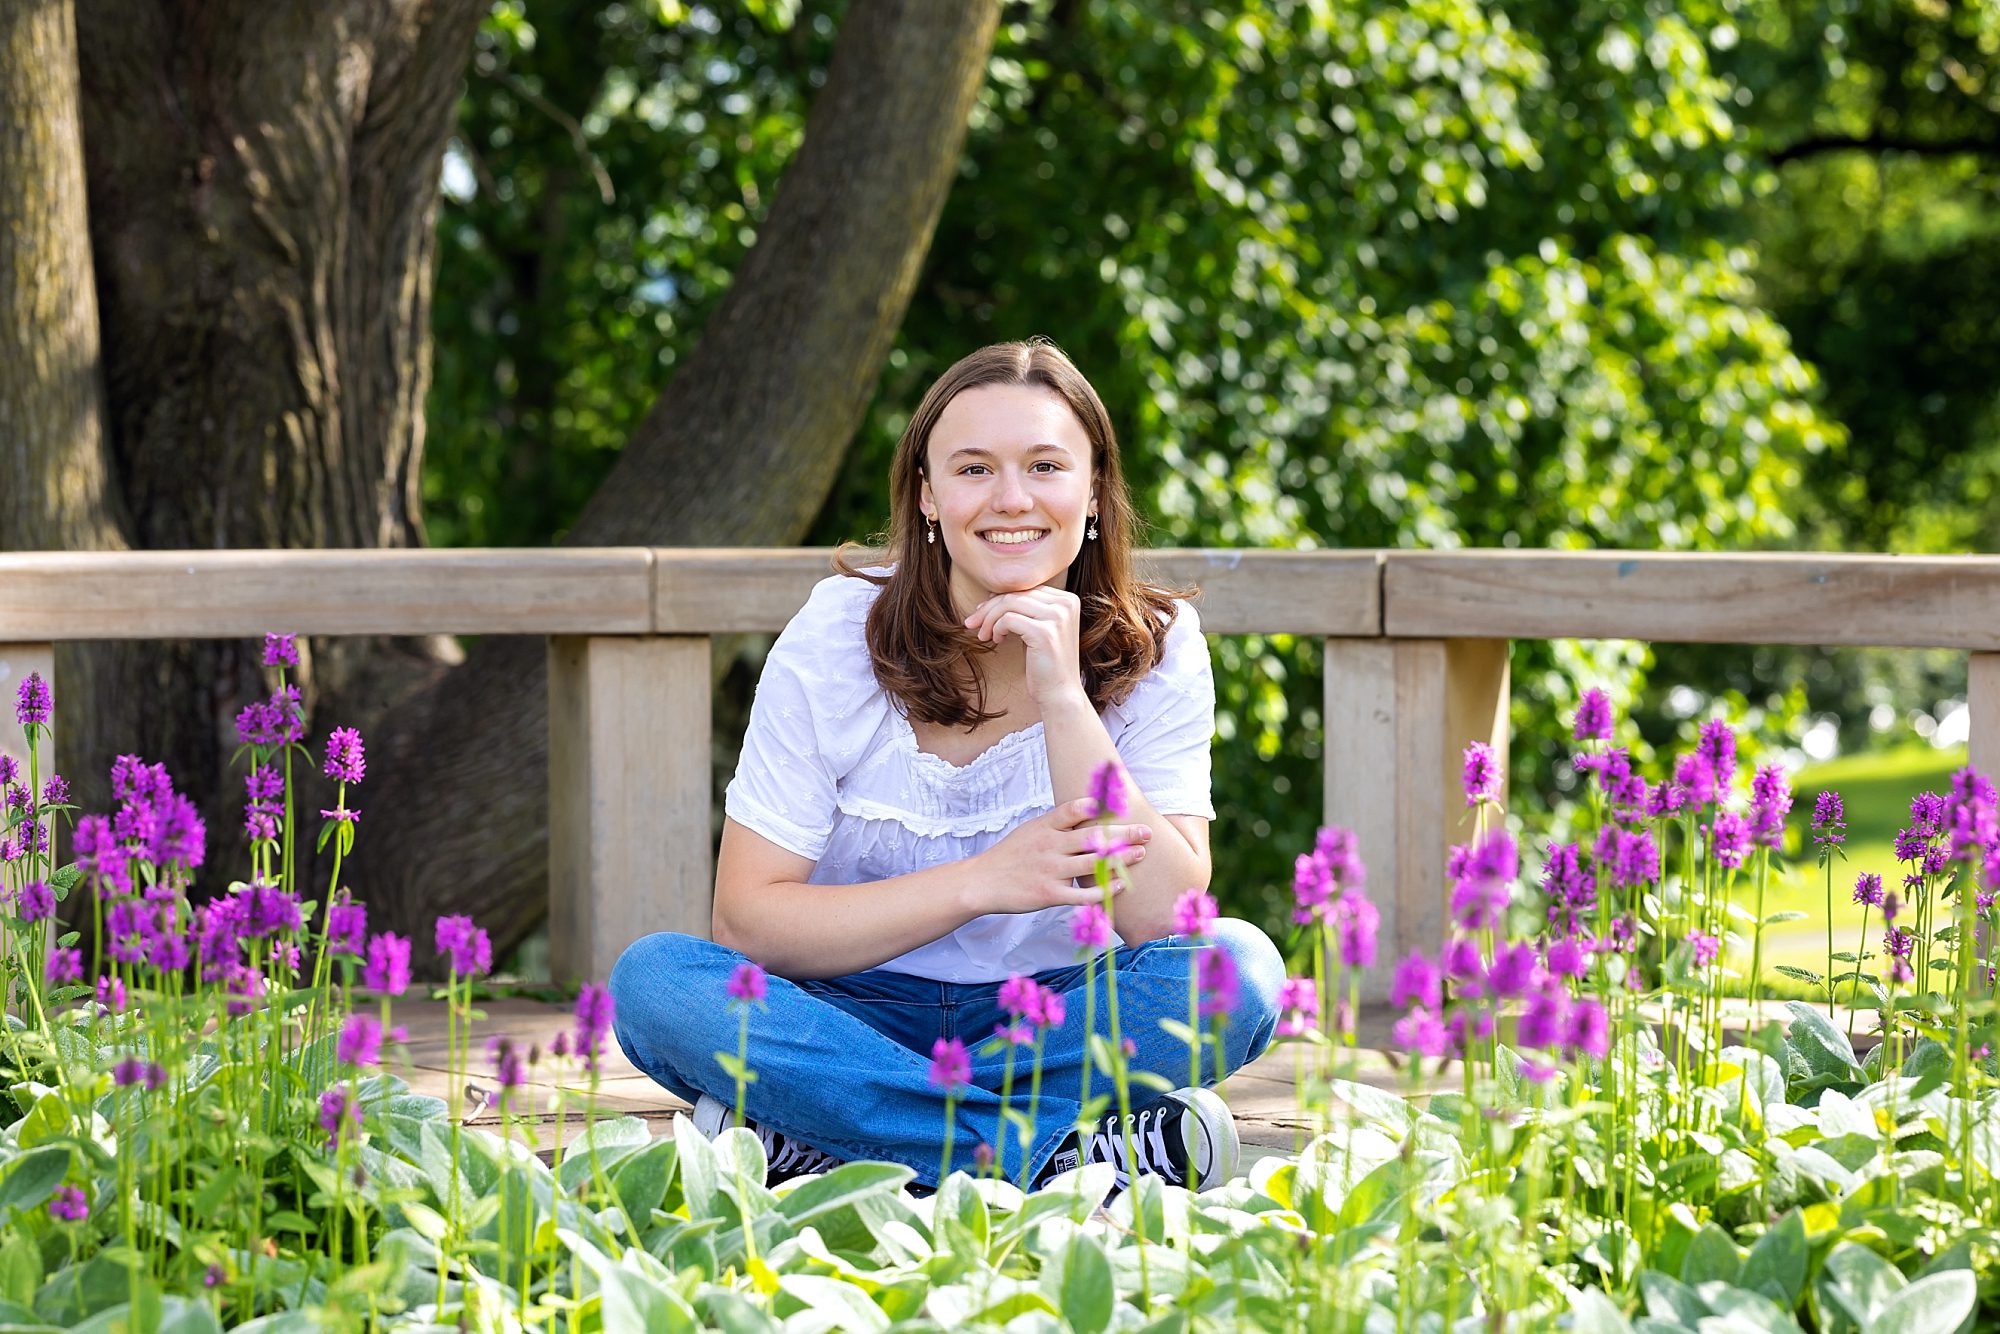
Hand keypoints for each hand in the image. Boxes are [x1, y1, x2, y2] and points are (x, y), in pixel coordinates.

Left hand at [963, 586, 1084, 707]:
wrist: (1059, 695)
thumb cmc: (1045, 664)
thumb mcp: (1036, 630)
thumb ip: (1024, 610)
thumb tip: (993, 594)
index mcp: (1067, 600)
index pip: (1026, 588)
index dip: (1000, 598)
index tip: (982, 612)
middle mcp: (1066, 604)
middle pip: (1016, 593)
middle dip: (989, 607)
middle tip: (972, 623)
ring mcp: (1058, 617)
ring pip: (1009, 603)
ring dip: (989, 619)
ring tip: (983, 635)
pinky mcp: (1045, 632)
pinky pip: (1008, 619)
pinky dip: (996, 628)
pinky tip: (997, 641)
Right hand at [976, 797, 1152, 915]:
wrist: (982, 882)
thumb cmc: (1010, 855)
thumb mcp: (1029, 830)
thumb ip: (1056, 824)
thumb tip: (1087, 811)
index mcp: (1044, 827)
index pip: (1073, 809)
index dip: (1097, 805)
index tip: (1120, 803)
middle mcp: (1049, 846)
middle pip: (1092, 836)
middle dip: (1123, 833)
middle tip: (1145, 832)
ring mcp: (1050, 870)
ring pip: (1092, 862)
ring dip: (1121, 858)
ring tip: (1140, 854)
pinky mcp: (1049, 894)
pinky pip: (1082, 893)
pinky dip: (1104, 889)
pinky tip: (1119, 885)